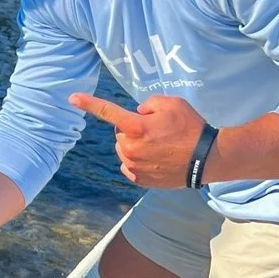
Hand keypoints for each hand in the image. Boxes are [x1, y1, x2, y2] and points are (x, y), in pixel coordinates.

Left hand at [69, 91, 206, 187]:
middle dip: (133, 129)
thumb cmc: (190, 127)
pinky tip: (156, 158)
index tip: (72, 97)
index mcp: (136, 127)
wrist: (206, 158)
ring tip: (160, 146)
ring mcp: (134, 166)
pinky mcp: (139, 179)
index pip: (107, 112)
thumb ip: (148, 104)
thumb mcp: (171, 103)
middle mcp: (130, 148)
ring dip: (135, 145)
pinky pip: (129, 165)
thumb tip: (137, 113)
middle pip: (120, 133)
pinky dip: (138, 160)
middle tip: (157, 131)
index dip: (88, 103)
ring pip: (124, 149)